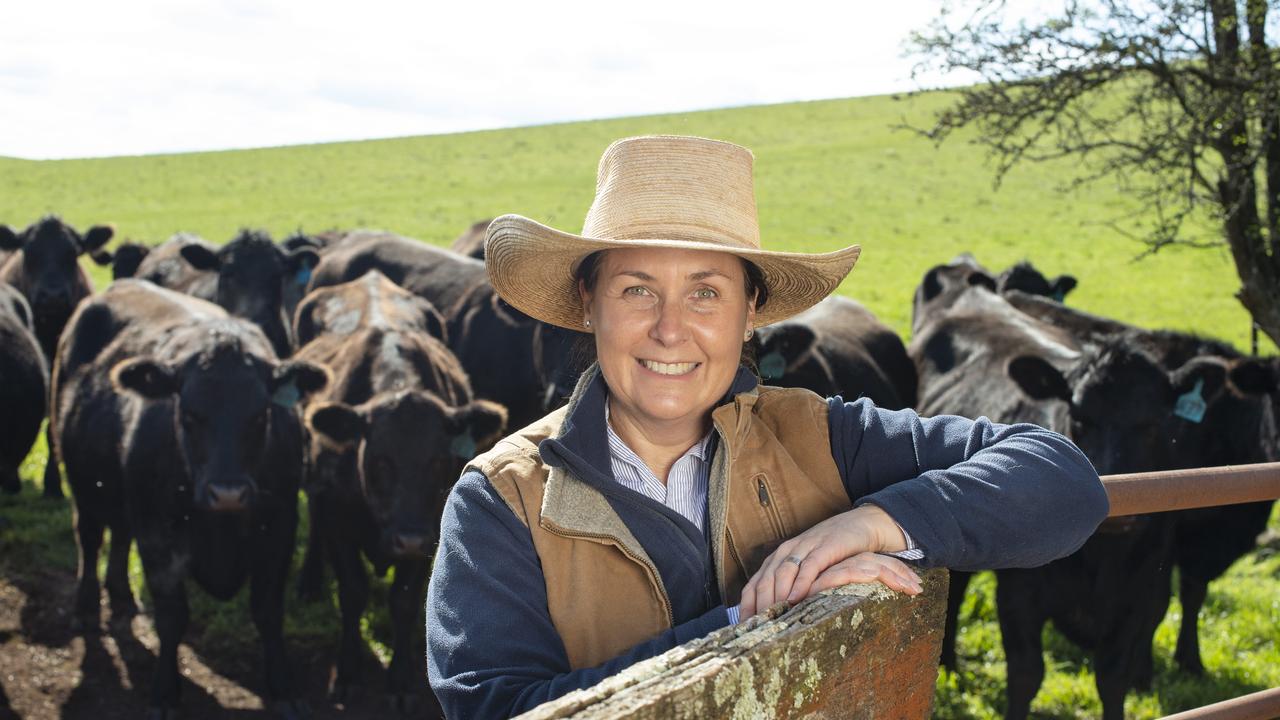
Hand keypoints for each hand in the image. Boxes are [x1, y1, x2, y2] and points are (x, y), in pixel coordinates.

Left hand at [738, 505, 922, 616]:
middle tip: (758, 631)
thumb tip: (774, 622)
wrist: (858, 526)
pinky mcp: (825, 547)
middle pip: (764, 582)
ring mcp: (804, 548)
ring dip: (776, 596)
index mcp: (776, 560)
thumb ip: (790, 590)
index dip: (746, 608)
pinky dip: (801, 582)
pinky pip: (810, 565)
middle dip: (759, 607)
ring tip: (773, 618)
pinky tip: (797, 598)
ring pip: (783, 573)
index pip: (753, 586)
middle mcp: (786, 553)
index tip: (743, 631)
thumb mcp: (805, 571)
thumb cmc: (829, 555)